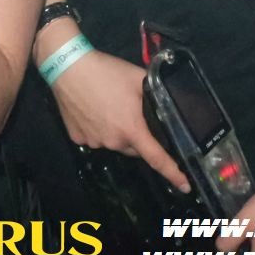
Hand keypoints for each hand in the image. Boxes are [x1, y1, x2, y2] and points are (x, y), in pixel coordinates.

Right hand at [47, 49, 188, 191]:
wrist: (69, 68)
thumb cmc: (108, 72)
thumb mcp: (139, 79)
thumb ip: (155, 95)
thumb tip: (165, 103)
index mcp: (132, 129)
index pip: (157, 158)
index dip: (173, 174)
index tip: (185, 186)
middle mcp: (114, 141)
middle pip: (134, 148)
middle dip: (139, 136)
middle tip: (134, 114)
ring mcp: (94, 142)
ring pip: (114, 143)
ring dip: (118, 132)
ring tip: (111, 106)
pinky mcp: (77, 138)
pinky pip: (96, 138)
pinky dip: (99, 129)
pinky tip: (94, 110)